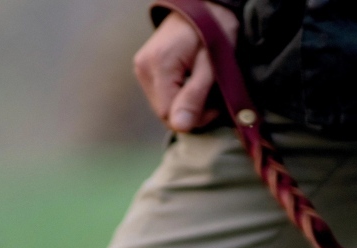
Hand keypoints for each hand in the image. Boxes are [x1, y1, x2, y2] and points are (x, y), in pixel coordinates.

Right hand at [133, 4, 237, 131]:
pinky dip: (179, 96)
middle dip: (191, 112)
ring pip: (164, 108)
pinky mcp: (145, 70)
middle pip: (165, 114)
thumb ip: (195, 96)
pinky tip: (191, 82)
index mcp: (159, 65)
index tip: (214, 104)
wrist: (205, 7)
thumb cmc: (214, 32)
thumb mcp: (210, 65)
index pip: (170, 116)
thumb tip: (180, 127)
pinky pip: (162, 97)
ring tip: (201, 86)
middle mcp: (144, 68)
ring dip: (185, 105)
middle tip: (210, 95)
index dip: (195, 117)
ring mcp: (142, 68)